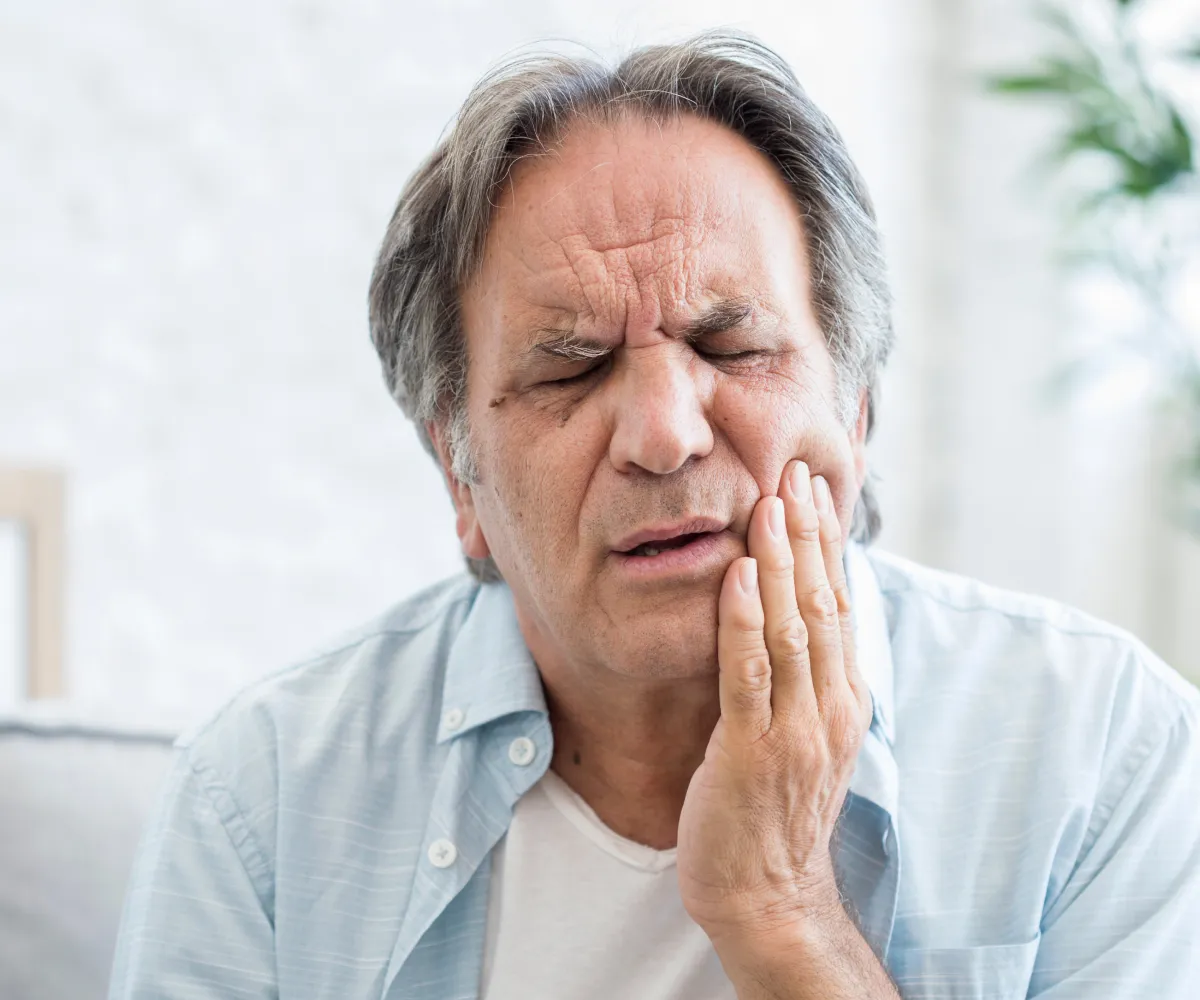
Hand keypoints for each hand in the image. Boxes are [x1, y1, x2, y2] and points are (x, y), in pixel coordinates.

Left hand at [676, 460, 872, 945]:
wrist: (768, 891)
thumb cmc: (776, 806)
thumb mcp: (805, 730)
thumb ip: (803, 673)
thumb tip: (788, 610)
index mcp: (845, 697)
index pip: (840, 602)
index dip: (827, 543)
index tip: (813, 488)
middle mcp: (832, 706)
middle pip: (824, 602)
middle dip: (808, 535)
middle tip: (795, 472)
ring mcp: (796, 728)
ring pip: (792, 627)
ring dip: (780, 561)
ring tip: (770, 503)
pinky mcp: (752, 749)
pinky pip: (749, 673)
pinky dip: (743, 619)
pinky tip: (735, 574)